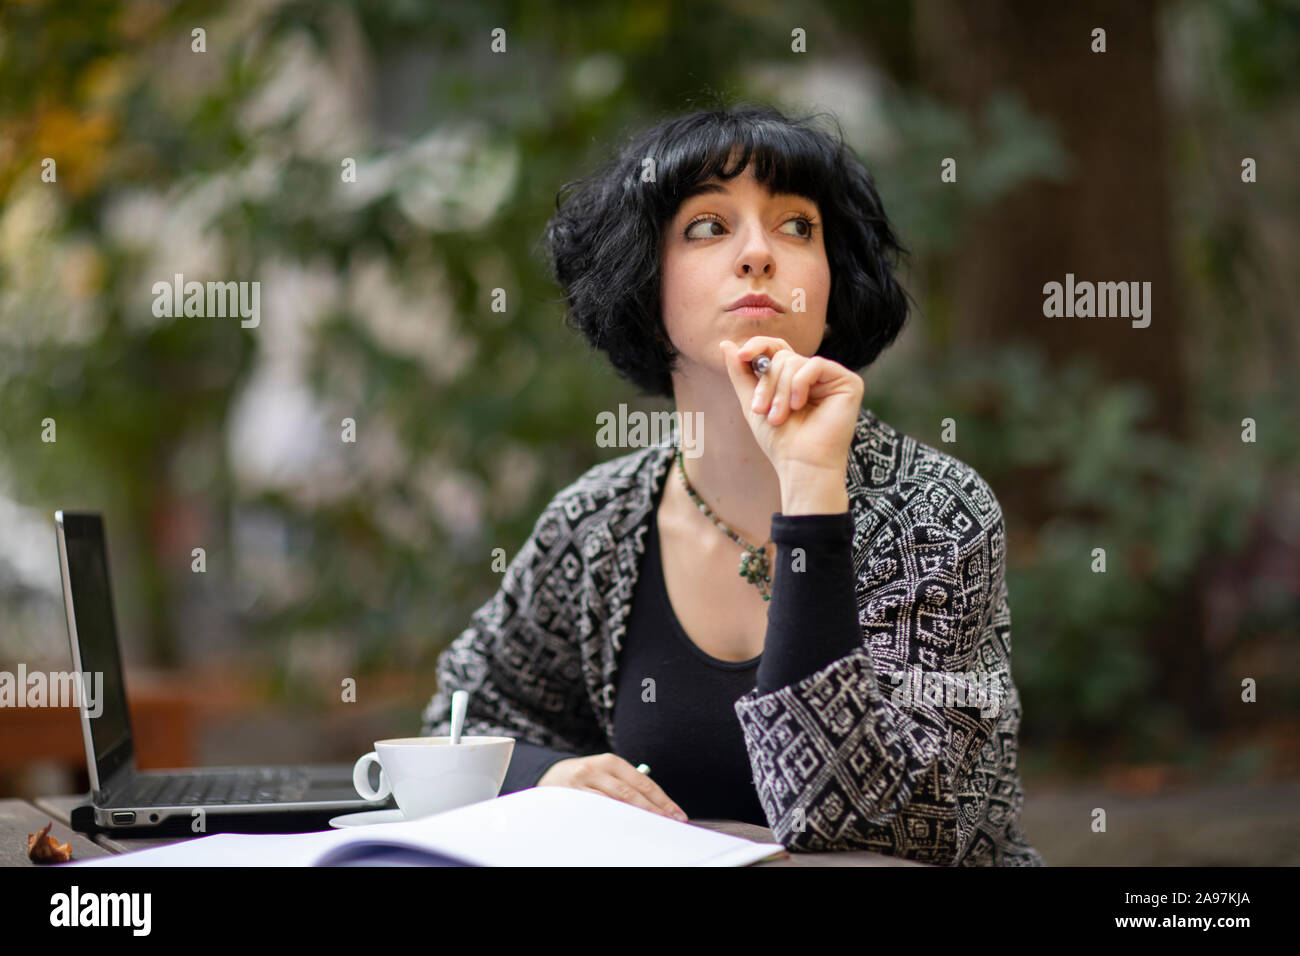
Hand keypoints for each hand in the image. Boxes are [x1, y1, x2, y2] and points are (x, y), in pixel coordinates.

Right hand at [536, 753, 688, 821]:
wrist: (549, 776)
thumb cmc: (587, 777)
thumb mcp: (606, 772)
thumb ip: (628, 784)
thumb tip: (658, 806)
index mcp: (610, 761)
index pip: (643, 783)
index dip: (662, 800)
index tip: (677, 814)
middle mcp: (596, 770)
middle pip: (630, 795)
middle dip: (653, 811)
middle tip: (670, 824)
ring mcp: (581, 786)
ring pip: (612, 805)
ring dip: (634, 819)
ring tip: (651, 829)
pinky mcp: (570, 800)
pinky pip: (594, 814)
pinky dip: (611, 822)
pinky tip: (623, 831)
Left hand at [719, 336, 863, 480]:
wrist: (801, 465)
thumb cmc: (780, 440)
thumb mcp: (753, 402)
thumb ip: (741, 373)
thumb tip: (726, 344)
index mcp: (795, 377)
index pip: (776, 347)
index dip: (758, 346)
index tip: (742, 355)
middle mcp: (815, 375)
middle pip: (782, 357)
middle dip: (767, 384)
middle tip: (762, 411)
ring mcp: (833, 377)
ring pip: (795, 362)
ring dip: (780, 391)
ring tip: (779, 417)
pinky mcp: (849, 382)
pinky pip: (814, 365)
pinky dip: (799, 385)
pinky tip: (799, 405)